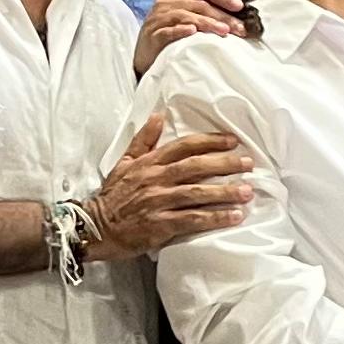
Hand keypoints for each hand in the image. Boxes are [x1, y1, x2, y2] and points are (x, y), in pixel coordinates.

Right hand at [88, 114, 253, 253]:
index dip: (210, 142)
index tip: (232, 141)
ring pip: (197, 193)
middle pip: (195, 167)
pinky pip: (193, 219)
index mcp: (149, 163)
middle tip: (248, 163)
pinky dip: (215, 218)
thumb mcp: (124, 163)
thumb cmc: (113, 196)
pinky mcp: (160, 225)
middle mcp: (155, 179)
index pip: (184, 146)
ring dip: (225, 192)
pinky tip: (234, 216)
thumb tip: (157, 116)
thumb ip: (143, 140)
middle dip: (225, 164)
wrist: (94, 227)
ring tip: (248, 191)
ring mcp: (158, 202)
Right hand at [136, 0, 248, 72]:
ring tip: (224, 31)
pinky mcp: (152, 35)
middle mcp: (165, 1)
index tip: (239, 5)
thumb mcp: (187, 8)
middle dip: (221, 15)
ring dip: (207, 23)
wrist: (146, 51)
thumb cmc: (169, 27)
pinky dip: (180, 30)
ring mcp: (158, 18)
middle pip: (198, 4)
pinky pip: (167, 31)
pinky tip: (193, 32)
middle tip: (239, 27)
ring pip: (185, 16)